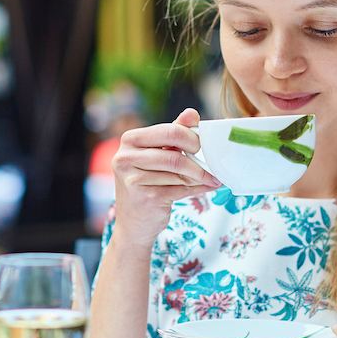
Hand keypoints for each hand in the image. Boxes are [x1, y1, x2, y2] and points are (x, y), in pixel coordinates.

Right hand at [111, 108, 222, 246]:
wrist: (133, 224)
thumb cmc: (146, 184)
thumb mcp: (156, 155)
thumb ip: (173, 134)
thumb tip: (192, 114)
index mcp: (130, 140)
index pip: (169, 131)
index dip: (192, 137)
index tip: (203, 145)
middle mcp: (125, 158)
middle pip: (175, 153)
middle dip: (198, 159)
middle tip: (211, 164)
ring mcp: (133, 179)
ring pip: (180, 173)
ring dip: (200, 176)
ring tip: (210, 178)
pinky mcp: (146, 198)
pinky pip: (181, 189)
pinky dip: (199, 188)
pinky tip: (208, 186)